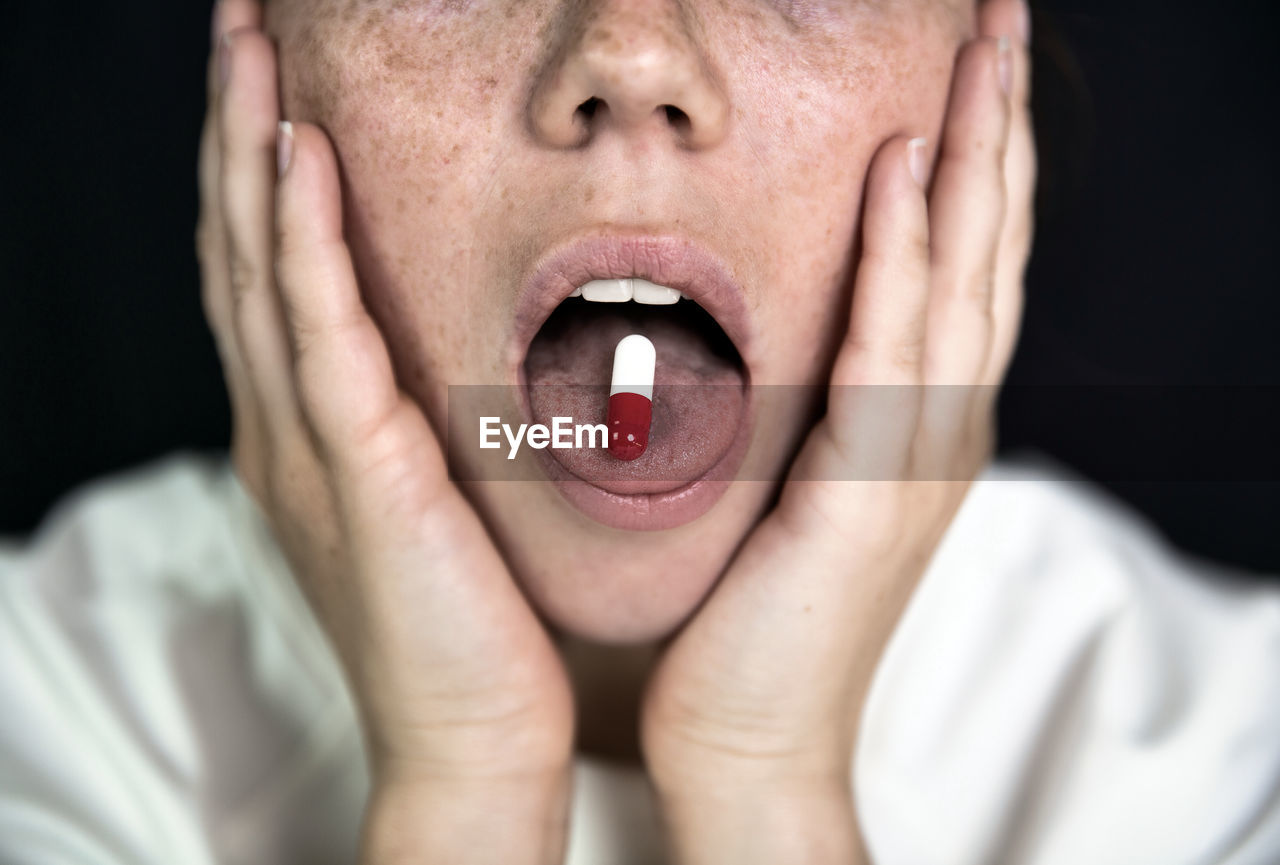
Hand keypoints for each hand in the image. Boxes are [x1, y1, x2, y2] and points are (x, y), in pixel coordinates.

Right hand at [197, 3, 573, 860]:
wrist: (478, 734)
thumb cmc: (474, 619)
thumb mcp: (436, 493)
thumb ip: (416, 419)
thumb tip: (444, 352)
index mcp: (311, 429)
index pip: (270, 270)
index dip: (257, 166)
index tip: (270, 72)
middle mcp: (288, 426)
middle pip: (243, 246)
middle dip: (232, 127)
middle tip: (235, 21)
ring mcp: (310, 447)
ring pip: (261, 269)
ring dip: (247, 149)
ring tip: (244, 45)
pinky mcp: (357, 472)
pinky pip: (317, 335)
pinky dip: (300, 240)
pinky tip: (294, 157)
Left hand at [640, 2, 1035, 860]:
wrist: (742, 732)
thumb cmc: (751, 611)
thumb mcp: (796, 480)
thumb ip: (819, 402)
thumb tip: (798, 324)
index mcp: (921, 421)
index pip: (963, 264)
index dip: (978, 160)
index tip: (974, 66)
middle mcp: (941, 426)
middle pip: (987, 248)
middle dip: (1000, 127)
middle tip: (1005, 20)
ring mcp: (919, 457)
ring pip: (965, 277)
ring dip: (977, 157)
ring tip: (987, 52)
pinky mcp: (870, 488)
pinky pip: (893, 345)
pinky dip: (906, 253)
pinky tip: (905, 168)